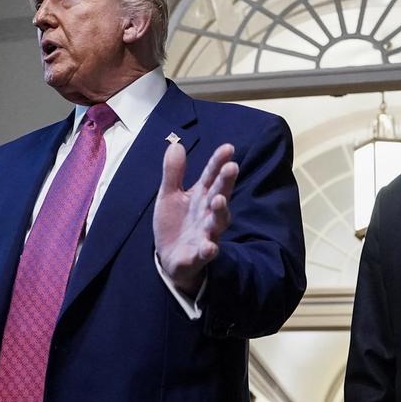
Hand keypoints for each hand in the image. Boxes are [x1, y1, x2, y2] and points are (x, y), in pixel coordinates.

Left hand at [153, 142, 236, 295]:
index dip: (218, 162)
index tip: (228, 148)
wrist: (169, 257)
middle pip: (220, 194)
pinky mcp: (199, 254)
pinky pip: (206, 252)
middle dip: (226, 182)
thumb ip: (173, 172)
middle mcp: (208, 213)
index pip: (211, 176)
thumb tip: (176, 144)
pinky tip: (209, 247)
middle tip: (231, 167)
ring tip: (219, 200)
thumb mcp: (169, 195)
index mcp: (201, 196)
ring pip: (218, 222)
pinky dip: (208, 249)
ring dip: (220, 212)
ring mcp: (206, 233)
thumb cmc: (175, 223)